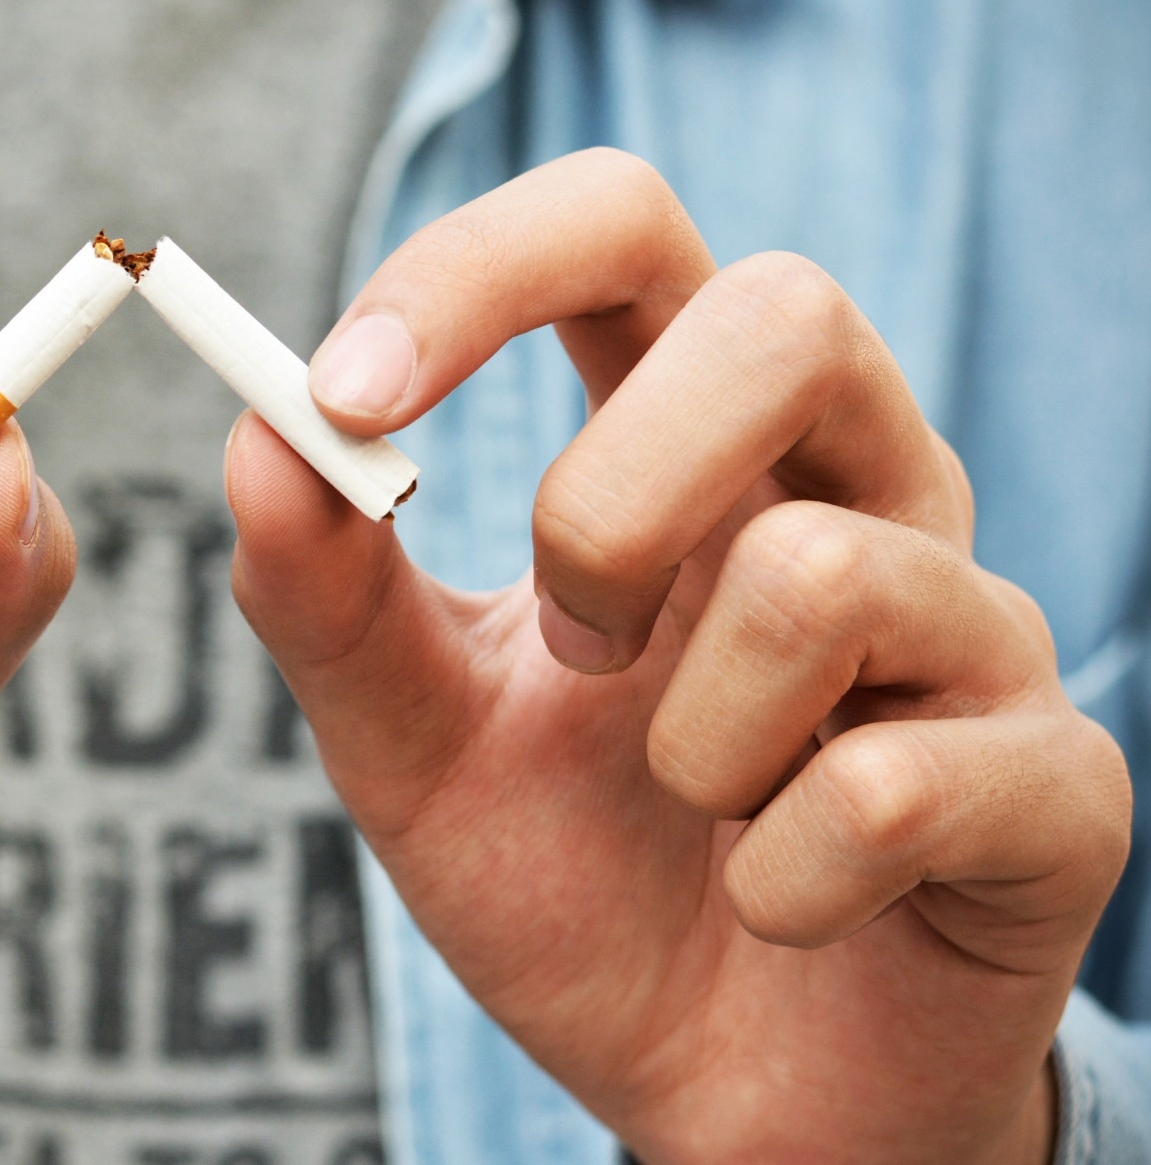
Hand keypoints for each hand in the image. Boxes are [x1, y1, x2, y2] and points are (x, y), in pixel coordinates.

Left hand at [230, 149, 1129, 1162]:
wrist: (714, 1089)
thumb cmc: (574, 880)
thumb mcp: (412, 743)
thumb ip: (329, 599)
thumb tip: (256, 436)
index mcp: (694, 446)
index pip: (622, 230)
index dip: (483, 269)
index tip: (350, 391)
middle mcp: (851, 489)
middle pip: (785, 313)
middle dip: (613, 500)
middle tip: (574, 652)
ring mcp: (969, 624)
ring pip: (825, 568)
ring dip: (689, 738)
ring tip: (692, 807)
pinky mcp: (1054, 781)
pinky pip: (900, 784)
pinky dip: (778, 879)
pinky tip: (776, 905)